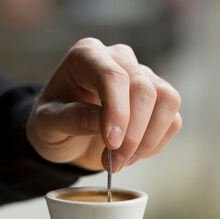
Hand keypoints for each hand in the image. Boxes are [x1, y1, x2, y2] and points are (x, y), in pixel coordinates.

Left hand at [26, 38, 181, 171]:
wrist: (65, 133)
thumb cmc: (53, 122)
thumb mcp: (46, 124)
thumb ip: (70, 119)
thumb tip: (103, 124)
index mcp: (87, 55)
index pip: (112, 75)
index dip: (117, 110)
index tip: (112, 143)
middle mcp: (119, 58)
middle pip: (143, 88)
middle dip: (132, 133)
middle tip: (112, 163)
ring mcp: (143, 76)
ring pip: (167, 100)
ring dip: (148, 139)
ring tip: (120, 161)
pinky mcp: (158, 98)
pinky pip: (173, 119)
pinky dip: (155, 143)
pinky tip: (132, 155)